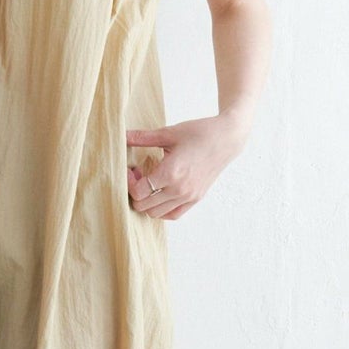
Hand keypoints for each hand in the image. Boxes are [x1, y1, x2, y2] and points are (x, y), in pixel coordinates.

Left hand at [125, 115, 244, 219]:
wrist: (227, 138)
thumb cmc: (199, 132)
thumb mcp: (169, 133)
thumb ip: (143, 137)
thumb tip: (121, 135)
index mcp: (170, 173)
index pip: (139, 192)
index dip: (129, 183)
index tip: (132, 170)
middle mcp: (179, 189)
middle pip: (144, 206)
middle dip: (135, 193)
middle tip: (138, 177)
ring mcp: (188, 196)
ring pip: (156, 214)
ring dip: (147, 202)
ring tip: (150, 184)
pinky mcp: (195, 198)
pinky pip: (173, 215)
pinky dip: (162, 210)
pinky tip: (160, 194)